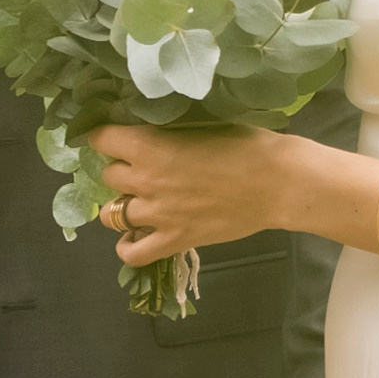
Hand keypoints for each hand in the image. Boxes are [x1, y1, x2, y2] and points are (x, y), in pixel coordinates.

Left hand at [87, 123, 289, 268]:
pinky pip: (132, 253)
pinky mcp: (174, 240)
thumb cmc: (246, 145)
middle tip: (141, 168)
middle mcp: (145, 180)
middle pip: (108, 176)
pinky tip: (137, 235)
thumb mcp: (199, 124)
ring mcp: (157, 214)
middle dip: (121, 170)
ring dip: (122, 205)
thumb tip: (149, 133)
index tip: (113, 138)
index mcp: (149, 145)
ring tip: (138, 201)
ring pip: (111, 214)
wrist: (277, 182)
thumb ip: (167, 132)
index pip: (101, 139)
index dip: (105, 137)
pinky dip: (128, 245)